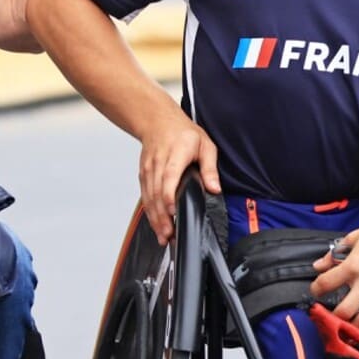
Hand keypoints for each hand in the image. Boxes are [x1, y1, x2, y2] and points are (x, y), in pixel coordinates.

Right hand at [138, 115, 220, 245]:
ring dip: (155, 218)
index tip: (172, 212)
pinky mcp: (144, 176)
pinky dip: (150, 212)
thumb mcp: (205, 145)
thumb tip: (215, 189)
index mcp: (175, 154)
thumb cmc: (183, 133)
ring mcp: (148, 170)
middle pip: (156, 193)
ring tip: (163, 237)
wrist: (158, 121)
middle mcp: (158, 164)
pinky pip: (145, 196)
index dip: (168, 196)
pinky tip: (156, 226)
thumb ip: (210, 168)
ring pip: (149, 197)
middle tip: (169, 235)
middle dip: (162, 216)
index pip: (169, 177)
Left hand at [308, 215, 358, 333]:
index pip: (326, 283)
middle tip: (330, 314)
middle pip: (344, 311)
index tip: (316, 291)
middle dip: (332, 316)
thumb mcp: (357, 236)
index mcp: (355, 264)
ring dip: (352, 326)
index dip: (316, 289)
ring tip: (347, 323)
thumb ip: (335, 253)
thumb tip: (319, 265)